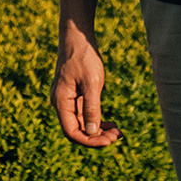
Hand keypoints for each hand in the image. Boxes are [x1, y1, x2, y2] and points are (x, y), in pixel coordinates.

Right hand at [52, 21, 120, 147]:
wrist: (78, 39)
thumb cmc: (84, 57)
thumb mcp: (91, 82)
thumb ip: (91, 108)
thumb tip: (93, 132)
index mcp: (61, 102)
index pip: (72, 132)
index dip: (89, 141)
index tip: (110, 141)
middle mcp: (62, 104)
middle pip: (77, 131)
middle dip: (97, 138)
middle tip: (119, 135)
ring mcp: (68, 101)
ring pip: (82, 126)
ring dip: (99, 132)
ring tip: (118, 131)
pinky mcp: (75, 97)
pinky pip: (85, 117)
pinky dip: (98, 123)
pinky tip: (112, 124)